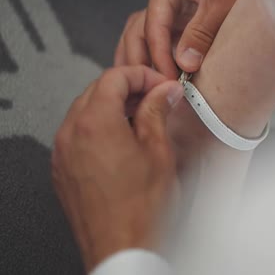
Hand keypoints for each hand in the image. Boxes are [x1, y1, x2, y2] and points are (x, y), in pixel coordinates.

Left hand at [51, 66, 184, 270]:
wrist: (121, 247)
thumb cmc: (141, 209)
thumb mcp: (159, 151)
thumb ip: (157, 112)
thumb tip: (163, 92)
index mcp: (96, 123)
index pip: (115, 77)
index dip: (142, 76)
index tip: (160, 85)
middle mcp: (72, 133)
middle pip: (97, 90)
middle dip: (128, 88)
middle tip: (155, 98)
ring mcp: (63, 153)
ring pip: (85, 110)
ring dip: (113, 107)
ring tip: (142, 120)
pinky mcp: (63, 169)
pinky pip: (77, 134)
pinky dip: (99, 127)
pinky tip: (123, 141)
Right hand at [114, 0, 255, 77]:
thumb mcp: (224, 1)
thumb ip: (203, 31)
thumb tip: (185, 62)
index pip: (153, 24)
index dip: (158, 55)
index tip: (168, 79)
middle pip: (139, 31)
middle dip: (142, 61)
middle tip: (152, 89)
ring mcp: (173, 11)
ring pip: (146, 39)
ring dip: (146, 63)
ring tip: (151, 90)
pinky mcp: (184, 24)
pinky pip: (165, 44)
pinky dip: (162, 62)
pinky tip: (166, 81)